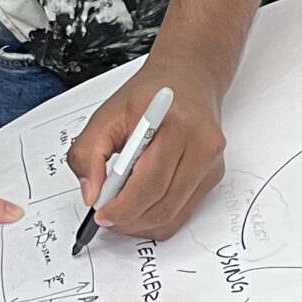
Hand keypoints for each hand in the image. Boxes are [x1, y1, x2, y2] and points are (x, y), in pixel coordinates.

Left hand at [65, 57, 228, 241]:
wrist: (187, 78)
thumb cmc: (148, 96)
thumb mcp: (107, 114)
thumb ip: (88, 153)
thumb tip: (91, 195)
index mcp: (175, 124)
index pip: (150, 182)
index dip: (123, 207)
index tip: (101, 214)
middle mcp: (201, 144)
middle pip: (163, 203)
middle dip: (129, 218)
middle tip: (107, 217)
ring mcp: (212, 162)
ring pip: (173, 214)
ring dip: (142, 224)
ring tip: (121, 212)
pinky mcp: (214, 175)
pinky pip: (183, 213)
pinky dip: (157, 220)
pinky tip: (140, 208)